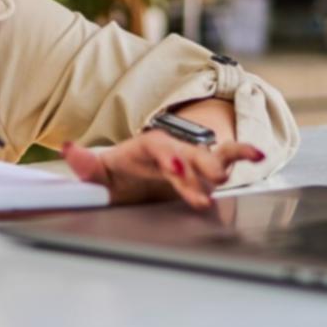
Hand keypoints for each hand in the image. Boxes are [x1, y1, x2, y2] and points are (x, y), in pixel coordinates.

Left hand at [62, 132, 264, 209]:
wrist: (134, 177)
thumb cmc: (119, 174)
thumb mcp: (100, 173)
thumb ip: (86, 163)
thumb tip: (68, 148)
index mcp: (148, 146)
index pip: (159, 150)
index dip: (169, 159)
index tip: (176, 170)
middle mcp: (174, 149)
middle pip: (189, 154)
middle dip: (200, 166)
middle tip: (212, 179)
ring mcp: (191, 158)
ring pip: (210, 156)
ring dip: (221, 163)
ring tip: (239, 168)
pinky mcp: (204, 170)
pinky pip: (226, 158)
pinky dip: (242, 154)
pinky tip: (258, 154)